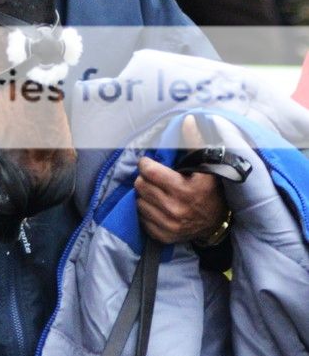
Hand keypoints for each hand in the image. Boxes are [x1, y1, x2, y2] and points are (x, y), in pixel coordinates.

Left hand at [134, 116, 228, 244]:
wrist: (217, 223)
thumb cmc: (210, 189)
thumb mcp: (207, 164)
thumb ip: (195, 141)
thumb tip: (189, 119)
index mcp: (184, 190)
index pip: (148, 171)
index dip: (147, 164)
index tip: (151, 163)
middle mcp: (175, 209)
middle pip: (140, 185)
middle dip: (145, 178)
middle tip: (154, 178)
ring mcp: (168, 225)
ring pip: (138, 201)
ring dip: (144, 195)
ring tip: (157, 192)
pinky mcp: (163, 236)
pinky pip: (141, 218)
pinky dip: (146, 211)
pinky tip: (157, 207)